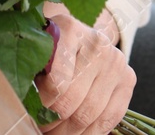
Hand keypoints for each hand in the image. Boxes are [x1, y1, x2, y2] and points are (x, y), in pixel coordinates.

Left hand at [35, 1, 134, 134]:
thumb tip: (26, 102)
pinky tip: (77, 133)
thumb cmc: (54, 43)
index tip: (32, 111)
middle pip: (72, 100)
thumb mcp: (40, 46)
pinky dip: (91, 132)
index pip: (55, 82)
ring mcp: (115, 61)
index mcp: (69, 30)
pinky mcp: (128, 78)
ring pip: (90, 114)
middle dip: (53, 121)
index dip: (42, 104)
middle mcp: (97, 44)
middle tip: (42, 127)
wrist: (83, 36)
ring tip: (55, 133)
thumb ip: (33, 67)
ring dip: (70, 131)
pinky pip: (110, 117)